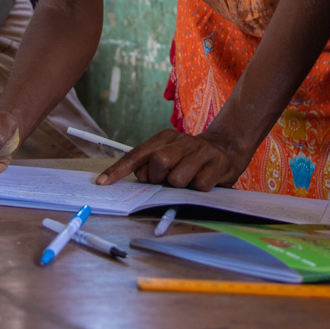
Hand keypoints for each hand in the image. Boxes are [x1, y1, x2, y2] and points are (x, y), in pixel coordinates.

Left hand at [96, 128, 252, 189]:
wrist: (226, 147)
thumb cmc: (189, 157)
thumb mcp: (168, 154)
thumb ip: (150, 165)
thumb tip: (140, 179)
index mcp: (164, 138)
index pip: (136, 154)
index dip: (118, 170)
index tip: (102, 183)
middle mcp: (181, 141)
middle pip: (158, 162)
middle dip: (159, 178)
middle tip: (167, 180)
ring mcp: (200, 151)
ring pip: (178, 178)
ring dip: (180, 186)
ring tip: (188, 180)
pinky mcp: (217, 164)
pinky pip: (199, 186)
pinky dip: (198, 190)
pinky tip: (203, 180)